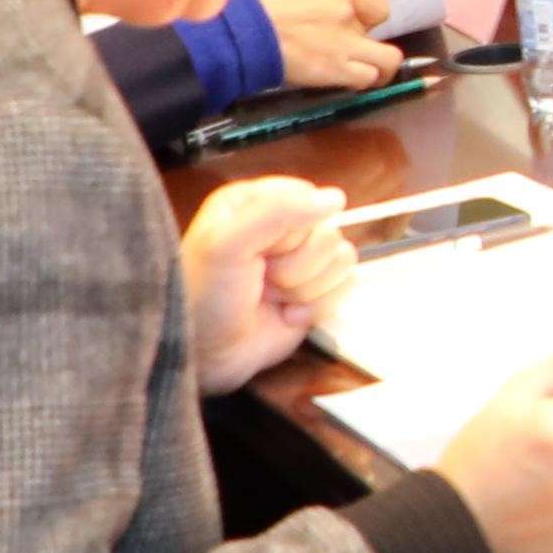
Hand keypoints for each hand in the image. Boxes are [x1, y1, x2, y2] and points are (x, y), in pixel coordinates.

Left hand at [176, 179, 349, 391]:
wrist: (207, 355)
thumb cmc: (205, 297)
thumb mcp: (228, 244)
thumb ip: (277, 212)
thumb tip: (335, 199)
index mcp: (254, 202)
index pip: (306, 198)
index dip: (291, 230)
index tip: (261, 251)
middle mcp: (279, 228)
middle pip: (327, 233)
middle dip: (296, 266)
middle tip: (262, 279)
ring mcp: (300, 261)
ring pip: (341, 259)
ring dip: (305, 288)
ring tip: (270, 297)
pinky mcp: (316, 291)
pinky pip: (346, 286)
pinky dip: (318, 307)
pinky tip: (287, 315)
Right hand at [251, 0, 402, 96]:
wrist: (237, 29)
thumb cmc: (248, 2)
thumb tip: (313, 9)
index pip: (371, 0)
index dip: (362, 14)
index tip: (347, 22)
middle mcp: (347, 9)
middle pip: (377, 25)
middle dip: (366, 36)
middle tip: (347, 46)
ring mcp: (346, 40)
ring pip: (387, 59)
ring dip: (377, 66)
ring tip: (363, 72)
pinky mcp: (337, 68)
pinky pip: (367, 78)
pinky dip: (363, 82)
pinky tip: (348, 83)